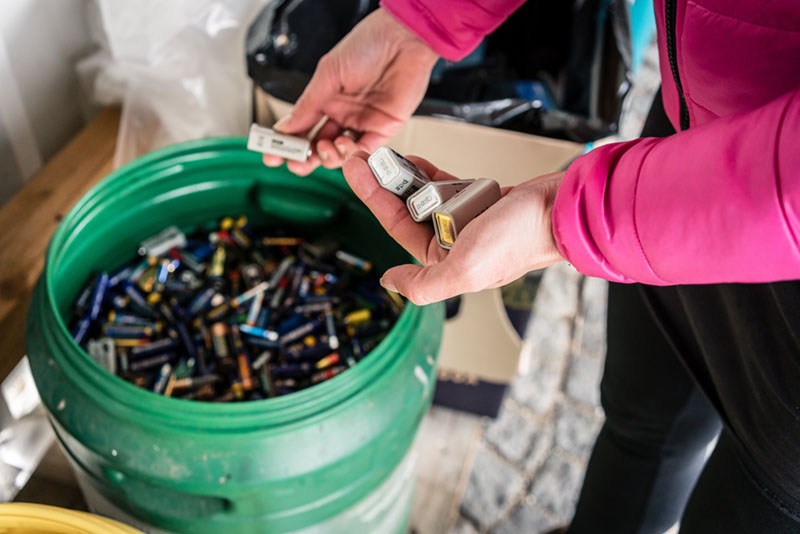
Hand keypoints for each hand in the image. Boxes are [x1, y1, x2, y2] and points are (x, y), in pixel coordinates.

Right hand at [263, 8, 438, 175]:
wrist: (402, 40)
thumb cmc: (367, 45)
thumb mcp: (328, 74)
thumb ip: (308, 105)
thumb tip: (285, 127)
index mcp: (325, 99)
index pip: (301, 128)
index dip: (287, 144)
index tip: (272, 155)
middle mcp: (343, 114)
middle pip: (319, 147)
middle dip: (306, 159)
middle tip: (296, 162)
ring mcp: (362, 123)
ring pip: (341, 154)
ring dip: (329, 156)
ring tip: (325, 146)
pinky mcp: (384, 129)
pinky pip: (366, 151)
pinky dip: (353, 155)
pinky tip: (344, 147)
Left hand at [342, 152, 564, 304]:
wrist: (560, 208)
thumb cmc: (518, 239)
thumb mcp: (464, 270)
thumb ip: (423, 285)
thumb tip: (389, 282)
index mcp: (445, 263)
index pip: (398, 227)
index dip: (373, 198)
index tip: (356, 172)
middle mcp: (453, 244)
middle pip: (408, 210)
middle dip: (384, 184)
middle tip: (365, 157)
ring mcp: (467, 221)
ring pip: (426, 196)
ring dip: (406, 176)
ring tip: (387, 155)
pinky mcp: (481, 201)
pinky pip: (448, 186)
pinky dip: (431, 174)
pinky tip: (415, 162)